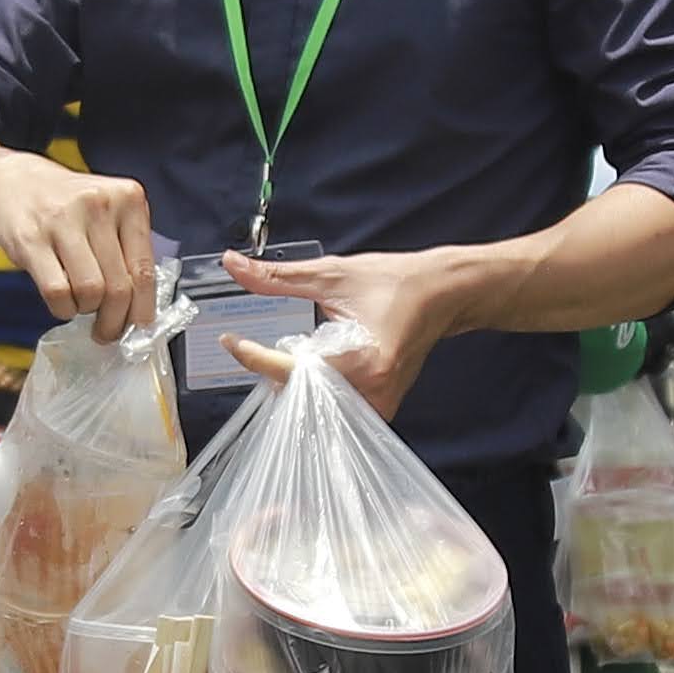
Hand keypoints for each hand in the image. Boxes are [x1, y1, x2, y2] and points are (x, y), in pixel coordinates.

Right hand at [0, 152, 155, 339]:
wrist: (15, 182)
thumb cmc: (68, 207)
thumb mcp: (109, 214)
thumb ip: (128, 252)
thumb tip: (140, 310)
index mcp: (128, 198)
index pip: (145, 270)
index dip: (142, 309)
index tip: (137, 328)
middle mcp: (99, 205)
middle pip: (119, 287)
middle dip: (113, 321)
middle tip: (106, 332)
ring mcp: (63, 220)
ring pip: (90, 292)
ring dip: (86, 312)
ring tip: (80, 307)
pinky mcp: (31, 238)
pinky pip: (57, 292)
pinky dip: (62, 308)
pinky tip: (62, 302)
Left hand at [219, 246, 477, 414]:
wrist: (443, 295)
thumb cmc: (395, 283)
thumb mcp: (331, 275)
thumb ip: (277, 277)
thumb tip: (232, 265)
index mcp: (363, 362)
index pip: (291, 371)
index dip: (254, 357)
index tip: (230, 340)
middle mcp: (372, 392)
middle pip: (299, 395)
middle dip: (271, 370)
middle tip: (248, 346)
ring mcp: (378, 405)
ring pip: (313, 406)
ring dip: (291, 382)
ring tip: (279, 354)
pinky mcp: (379, 408)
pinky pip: (332, 408)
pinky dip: (312, 389)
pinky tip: (306, 367)